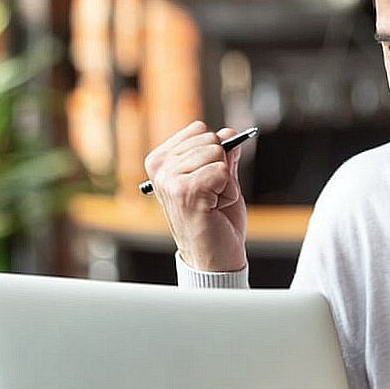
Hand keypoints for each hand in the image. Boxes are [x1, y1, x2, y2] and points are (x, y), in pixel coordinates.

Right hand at [143, 121, 247, 271]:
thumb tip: (229, 133)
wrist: (215, 258)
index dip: (216, 153)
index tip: (208, 180)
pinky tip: (215, 208)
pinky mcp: (185, 191)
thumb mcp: (221, 181)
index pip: (199, 130)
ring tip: (213, 203)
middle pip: (211, 139)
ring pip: (218, 154)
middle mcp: (160, 168)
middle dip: (223, 167)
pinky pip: (223, 171)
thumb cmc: (216, 222)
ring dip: (226, 181)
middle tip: (213, 195)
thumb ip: (223, 156)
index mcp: (161, 161)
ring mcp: (170, 180)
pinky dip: (228, 191)